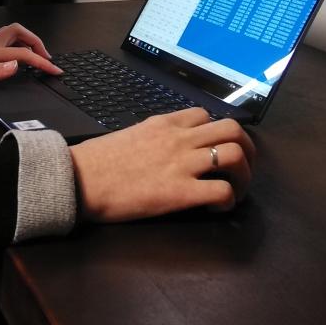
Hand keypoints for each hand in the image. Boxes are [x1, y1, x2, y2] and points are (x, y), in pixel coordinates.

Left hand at [0, 22, 62, 85]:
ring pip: (10, 37)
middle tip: (46, 58)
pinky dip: (12, 49)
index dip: (42, 62)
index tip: (56, 71)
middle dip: (37, 42)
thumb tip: (17, 66)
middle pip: (19, 33)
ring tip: (34, 57)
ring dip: (25, 43)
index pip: (24, 54)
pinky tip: (10, 60)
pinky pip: (1, 45)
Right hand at [69, 108, 254, 222]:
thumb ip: (154, 136)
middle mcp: (178, 139)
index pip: (205, 115)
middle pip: (232, 129)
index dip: (218, 133)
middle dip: (247, 149)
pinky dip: (228, 201)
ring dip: (244, 175)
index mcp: (164, 124)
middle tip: (241, 169)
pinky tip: (215, 208)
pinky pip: (222, 192)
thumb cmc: (97, 161)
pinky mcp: (180, 191)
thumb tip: (165, 146)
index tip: (216, 150)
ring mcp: (181, 163)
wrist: (79, 179)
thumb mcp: (130, 135)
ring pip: (235, 155)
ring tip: (235, 191)